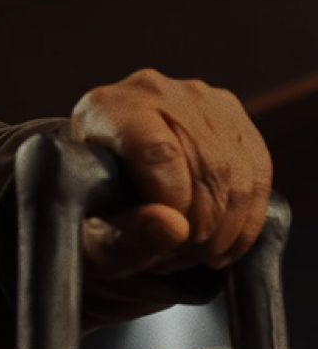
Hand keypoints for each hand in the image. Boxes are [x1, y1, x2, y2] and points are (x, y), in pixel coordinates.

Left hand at [70, 69, 271, 279]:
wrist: (107, 189)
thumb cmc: (92, 215)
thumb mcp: (90, 239)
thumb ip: (121, 237)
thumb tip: (172, 227)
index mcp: (105, 110)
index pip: (157, 151)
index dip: (173, 203)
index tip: (170, 239)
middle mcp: (151, 91)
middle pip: (202, 162)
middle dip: (201, 225)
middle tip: (183, 256)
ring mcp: (198, 99)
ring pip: (235, 170)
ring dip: (225, 226)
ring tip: (197, 253)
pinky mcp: (233, 116)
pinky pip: (258, 173)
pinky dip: (246, 219)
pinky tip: (224, 243)